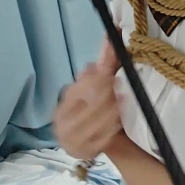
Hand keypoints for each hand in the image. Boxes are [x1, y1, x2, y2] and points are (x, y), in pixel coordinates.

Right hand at [54, 36, 122, 158]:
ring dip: (109, 112)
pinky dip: (109, 130)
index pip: (77, 88)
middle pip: (85, 106)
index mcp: (64, 102)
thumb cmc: (101, 106)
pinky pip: (97, 140)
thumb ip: (107, 61)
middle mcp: (61, 120)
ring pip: (92, 123)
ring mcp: (70, 138)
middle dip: (105, 96)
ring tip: (123, 104)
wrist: (102, 139)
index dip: (94, 82)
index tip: (110, 76)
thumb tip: (115, 32)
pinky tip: (118, 123)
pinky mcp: (82, 152)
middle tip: (122, 90)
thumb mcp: (102, 83)